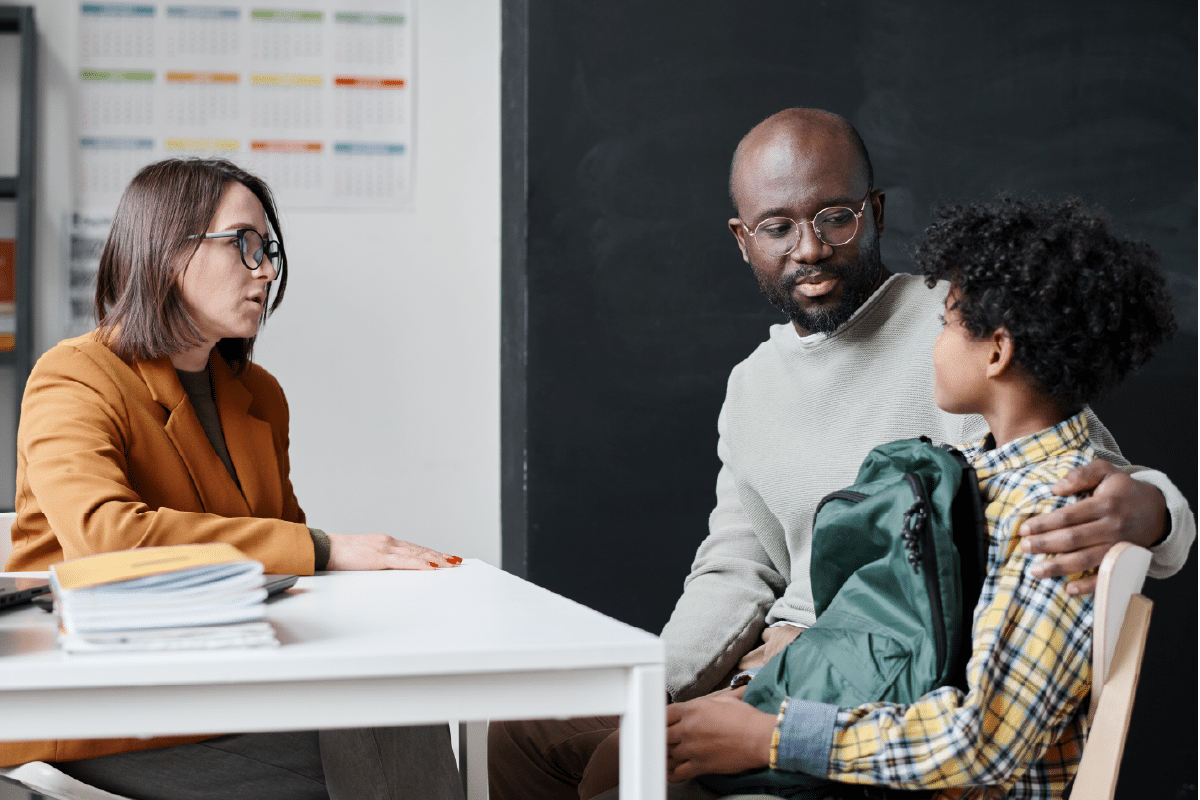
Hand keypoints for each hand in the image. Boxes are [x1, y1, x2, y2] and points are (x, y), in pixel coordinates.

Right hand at [325, 533, 461, 570]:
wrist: (324, 549)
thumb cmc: (340, 555)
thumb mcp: (364, 558)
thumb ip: (378, 562)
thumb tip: (389, 571)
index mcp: (386, 544)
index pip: (414, 549)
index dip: (431, 553)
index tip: (445, 557)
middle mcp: (389, 543)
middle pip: (420, 550)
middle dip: (440, 555)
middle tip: (456, 560)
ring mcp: (386, 549)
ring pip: (417, 554)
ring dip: (436, 558)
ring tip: (451, 563)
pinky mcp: (380, 557)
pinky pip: (405, 561)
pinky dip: (421, 563)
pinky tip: (432, 566)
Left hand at [666, 687, 774, 781]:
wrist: (759, 738)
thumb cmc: (746, 718)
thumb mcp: (725, 700)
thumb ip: (709, 701)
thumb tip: (708, 700)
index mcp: (692, 709)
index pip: (665, 713)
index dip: (662, 718)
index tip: (662, 722)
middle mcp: (688, 728)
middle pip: (663, 734)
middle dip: (664, 736)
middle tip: (666, 739)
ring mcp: (692, 748)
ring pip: (668, 754)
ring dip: (669, 754)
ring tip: (669, 754)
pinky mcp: (700, 765)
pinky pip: (678, 772)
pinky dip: (672, 773)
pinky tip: (671, 771)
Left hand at [1018, 460, 1166, 594]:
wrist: (1158, 511)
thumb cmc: (1124, 491)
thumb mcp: (1106, 471)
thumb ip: (1082, 474)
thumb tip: (1056, 488)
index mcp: (1105, 504)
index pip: (1068, 516)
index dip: (1044, 524)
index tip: (1024, 529)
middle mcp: (1112, 527)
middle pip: (1073, 539)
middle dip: (1045, 544)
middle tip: (1024, 548)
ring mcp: (1119, 547)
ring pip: (1085, 560)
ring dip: (1058, 567)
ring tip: (1034, 570)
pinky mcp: (1126, 563)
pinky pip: (1106, 577)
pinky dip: (1088, 586)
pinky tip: (1068, 589)